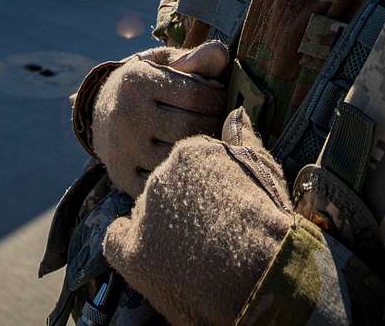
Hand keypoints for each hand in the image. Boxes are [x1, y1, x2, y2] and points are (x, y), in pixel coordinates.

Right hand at [90, 40, 229, 197]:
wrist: (99, 113)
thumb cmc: (144, 83)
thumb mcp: (162, 62)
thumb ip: (194, 59)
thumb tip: (222, 54)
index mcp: (137, 81)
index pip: (196, 95)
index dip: (217, 98)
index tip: (220, 98)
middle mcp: (126, 115)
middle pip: (190, 127)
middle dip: (214, 124)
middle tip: (221, 121)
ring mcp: (122, 149)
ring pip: (180, 156)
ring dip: (202, 149)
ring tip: (208, 137)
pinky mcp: (122, 175)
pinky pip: (165, 180)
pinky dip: (181, 171)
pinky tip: (186, 158)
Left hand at [103, 108, 293, 325]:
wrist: (259, 272)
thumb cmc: (267, 219)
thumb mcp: (261, 170)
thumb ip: (242, 140)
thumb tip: (236, 112)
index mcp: (189, 154)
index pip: (185, 164)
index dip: (200, 183)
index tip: (214, 200)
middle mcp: (161, 176)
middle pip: (162, 187)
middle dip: (177, 204)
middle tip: (202, 227)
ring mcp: (145, 211)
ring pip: (142, 213)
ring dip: (157, 225)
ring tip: (185, 249)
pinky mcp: (133, 249)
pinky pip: (117, 240)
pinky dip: (126, 244)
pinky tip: (142, 254)